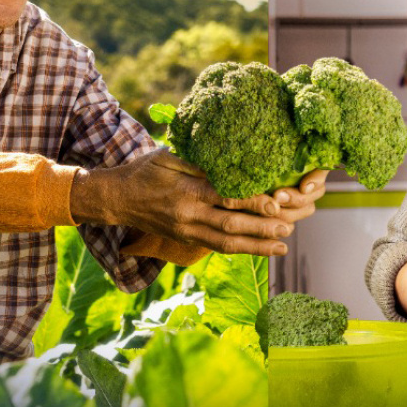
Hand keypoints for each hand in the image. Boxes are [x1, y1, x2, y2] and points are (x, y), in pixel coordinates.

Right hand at [71, 149, 323, 256]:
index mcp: (187, 191)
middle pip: (231, 226)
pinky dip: (242, 250)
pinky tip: (262, 249)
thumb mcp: (170, 157)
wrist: (117, 198)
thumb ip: (200, 163)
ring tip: (283, 246)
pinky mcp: (186, 240)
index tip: (276, 203)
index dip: (252, 202)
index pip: (225, 198)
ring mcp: (187, 232)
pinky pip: (218, 248)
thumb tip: (235, 162)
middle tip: (289, 228)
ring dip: (257, 246)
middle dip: (262, 229)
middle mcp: (189, 216)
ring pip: (227, 244)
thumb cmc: (145, 170)